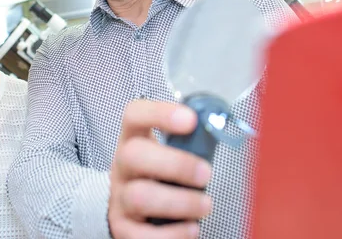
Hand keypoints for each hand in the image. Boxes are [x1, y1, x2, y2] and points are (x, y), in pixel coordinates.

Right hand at [107, 100, 212, 238]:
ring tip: (204, 205)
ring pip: (140, 196)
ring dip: (179, 202)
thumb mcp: (165, 152)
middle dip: (175, 164)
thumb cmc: (157, 175)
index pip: (135, 115)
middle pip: (134, 155)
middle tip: (205, 173)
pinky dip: (172, 234)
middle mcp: (122, 167)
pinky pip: (142, 235)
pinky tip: (191, 229)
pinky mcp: (123, 228)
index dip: (160, 114)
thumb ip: (187, 141)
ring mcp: (119, 198)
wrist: (128, 209)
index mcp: (133, 139)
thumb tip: (222, 129)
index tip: (190, 120)